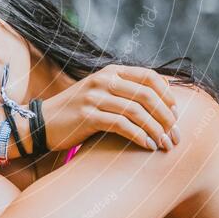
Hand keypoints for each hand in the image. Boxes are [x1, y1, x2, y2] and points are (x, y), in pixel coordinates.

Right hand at [42, 64, 179, 151]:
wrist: (42, 122)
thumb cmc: (76, 112)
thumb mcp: (100, 93)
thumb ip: (124, 91)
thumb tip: (160, 97)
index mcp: (111, 72)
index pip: (150, 76)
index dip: (167, 94)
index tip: (176, 113)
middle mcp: (104, 80)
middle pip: (147, 95)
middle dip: (166, 117)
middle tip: (176, 136)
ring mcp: (94, 97)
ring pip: (137, 112)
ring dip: (156, 130)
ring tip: (165, 145)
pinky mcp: (87, 116)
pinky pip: (122, 125)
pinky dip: (139, 136)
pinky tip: (148, 146)